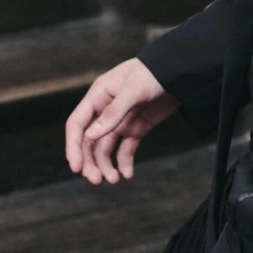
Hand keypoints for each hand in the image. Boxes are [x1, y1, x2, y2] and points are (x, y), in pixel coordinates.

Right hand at [65, 57, 178, 183]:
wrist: (178, 72)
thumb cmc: (153, 73)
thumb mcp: (133, 90)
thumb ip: (113, 113)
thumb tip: (90, 135)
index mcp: (98, 96)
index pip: (77, 124)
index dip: (73, 146)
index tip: (76, 167)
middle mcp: (105, 111)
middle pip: (89, 141)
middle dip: (90, 162)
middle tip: (97, 180)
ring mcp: (121, 121)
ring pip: (105, 148)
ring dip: (106, 165)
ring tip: (114, 180)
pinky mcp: (136, 128)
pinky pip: (125, 149)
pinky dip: (124, 162)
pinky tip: (127, 174)